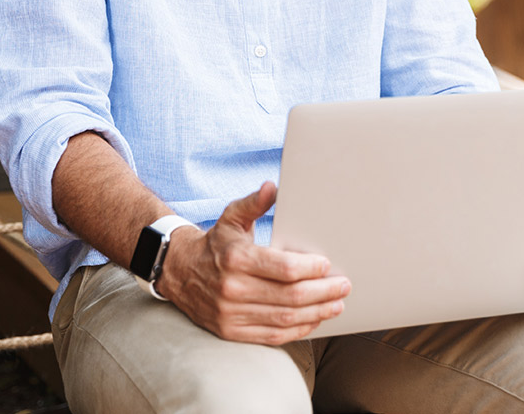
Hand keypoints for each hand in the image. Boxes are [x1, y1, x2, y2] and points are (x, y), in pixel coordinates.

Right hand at [156, 182, 350, 344]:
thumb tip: (272, 187)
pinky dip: (298, 330)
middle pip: (289, 297)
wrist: (179, 272)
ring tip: (337, 304)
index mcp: (237, 258)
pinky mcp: (231, 332)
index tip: (328, 265)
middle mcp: (233, 289)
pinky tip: (314, 319)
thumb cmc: (216, 242)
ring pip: (284, 319)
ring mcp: (231, 314)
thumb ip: (254, 202)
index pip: (283, 269)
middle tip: (343, 286)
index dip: (310, 269)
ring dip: (316, 313)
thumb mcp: (231, 216)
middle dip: (322, 292)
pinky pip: (272, 336)